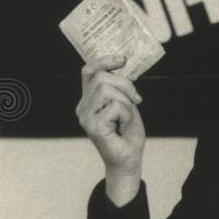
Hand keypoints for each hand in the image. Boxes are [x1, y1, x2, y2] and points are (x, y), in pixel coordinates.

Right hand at [76, 55, 145, 203]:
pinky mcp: (92, 126)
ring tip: (126, 117)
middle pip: (102, 77)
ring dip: (126, 101)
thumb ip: (120, 87)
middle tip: (135, 100)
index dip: (104, 61)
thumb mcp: (127, 103)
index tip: (123, 59)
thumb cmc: (128, 132)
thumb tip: (123, 64)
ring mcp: (85, 117)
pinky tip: (123, 125)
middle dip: (125, 84)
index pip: (89, 71)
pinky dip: (126, 113)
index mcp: (89, 99)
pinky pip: (115, 106)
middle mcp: (83, 107)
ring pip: (107, 89)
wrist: (129, 159)